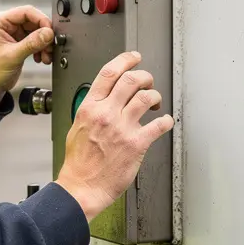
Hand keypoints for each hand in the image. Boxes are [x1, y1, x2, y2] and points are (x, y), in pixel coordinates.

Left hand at [0, 6, 53, 106]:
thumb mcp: (12, 56)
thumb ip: (31, 43)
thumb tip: (48, 33)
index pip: (25, 11)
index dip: (41, 20)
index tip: (50, 31)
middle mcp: (6, 25)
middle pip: (33, 21)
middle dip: (44, 35)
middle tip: (50, 46)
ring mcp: (13, 33)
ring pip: (37, 31)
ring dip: (44, 43)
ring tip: (46, 55)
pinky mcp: (19, 42)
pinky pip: (36, 40)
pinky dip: (41, 48)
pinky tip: (41, 58)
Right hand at [55, 51, 174, 220]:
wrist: (81, 187)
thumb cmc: (78, 163)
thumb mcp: (76, 128)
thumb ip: (91, 111)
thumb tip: (103, 101)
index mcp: (89, 108)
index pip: (108, 73)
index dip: (125, 60)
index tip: (134, 58)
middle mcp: (106, 114)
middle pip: (131, 80)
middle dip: (144, 76)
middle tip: (147, 82)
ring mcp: (122, 128)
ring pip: (146, 97)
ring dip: (155, 96)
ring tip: (155, 102)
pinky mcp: (137, 144)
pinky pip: (159, 124)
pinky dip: (166, 121)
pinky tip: (165, 122)